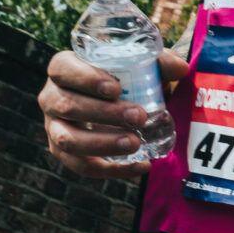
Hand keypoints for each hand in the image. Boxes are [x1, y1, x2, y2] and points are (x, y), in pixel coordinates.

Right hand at [38, 46, 187, 177]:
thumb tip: (181, 68)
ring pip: (67, 139)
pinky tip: (141, 166)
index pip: (62, 69)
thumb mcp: (141, 65)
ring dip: (102, 143)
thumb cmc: (125, 78)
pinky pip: (82, 166)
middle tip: (139, 116)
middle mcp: (51, 97)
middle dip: (104, 113)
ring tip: (136, 143)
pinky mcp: (65, 152)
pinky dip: (112, 170)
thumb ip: (160, 63)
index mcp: (63, 69)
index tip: (115, 88)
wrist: (119, 103)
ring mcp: (54, 127)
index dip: (85, 79)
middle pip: (67, 105)